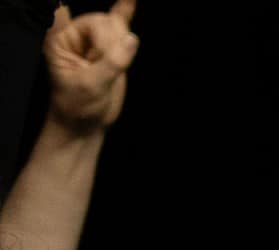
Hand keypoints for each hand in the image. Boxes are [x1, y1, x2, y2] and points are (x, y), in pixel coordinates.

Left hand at [44, 0, 138, 133]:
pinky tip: (131, 1)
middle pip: (102, 22)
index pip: (76, 18)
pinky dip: (125, 11)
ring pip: (116, 27)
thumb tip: (132, 40)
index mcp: (60, 40)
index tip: (90, 39)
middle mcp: (75, 36)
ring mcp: (93, 41)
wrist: (86, 123)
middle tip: (107, 66)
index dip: (84, 22)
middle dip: (111, 42)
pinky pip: (118, 23)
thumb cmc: (79, 106)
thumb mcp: (91, 86)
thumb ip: (111, 62)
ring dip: (121, 45)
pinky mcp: (110, 48)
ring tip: (114, 67)